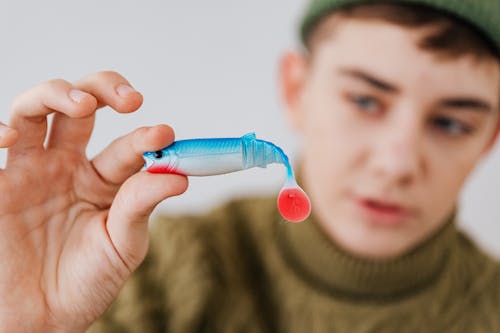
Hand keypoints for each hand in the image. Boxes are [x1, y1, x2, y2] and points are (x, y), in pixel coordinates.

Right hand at [0, 71, 187, 331]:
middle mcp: (65, 166)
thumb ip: (141, 205)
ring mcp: (27, 171)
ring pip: (36, 110)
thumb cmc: (85, 283)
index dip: (146, 136)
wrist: (39, 320)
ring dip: (57, 94)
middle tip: (130, 99)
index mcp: (101, 180)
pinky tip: (12, 136)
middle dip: (104, 90)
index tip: (165, 134)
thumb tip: (178, 175)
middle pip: (80, 107)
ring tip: (84, 104)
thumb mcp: (122, 244)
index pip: (126, 145)